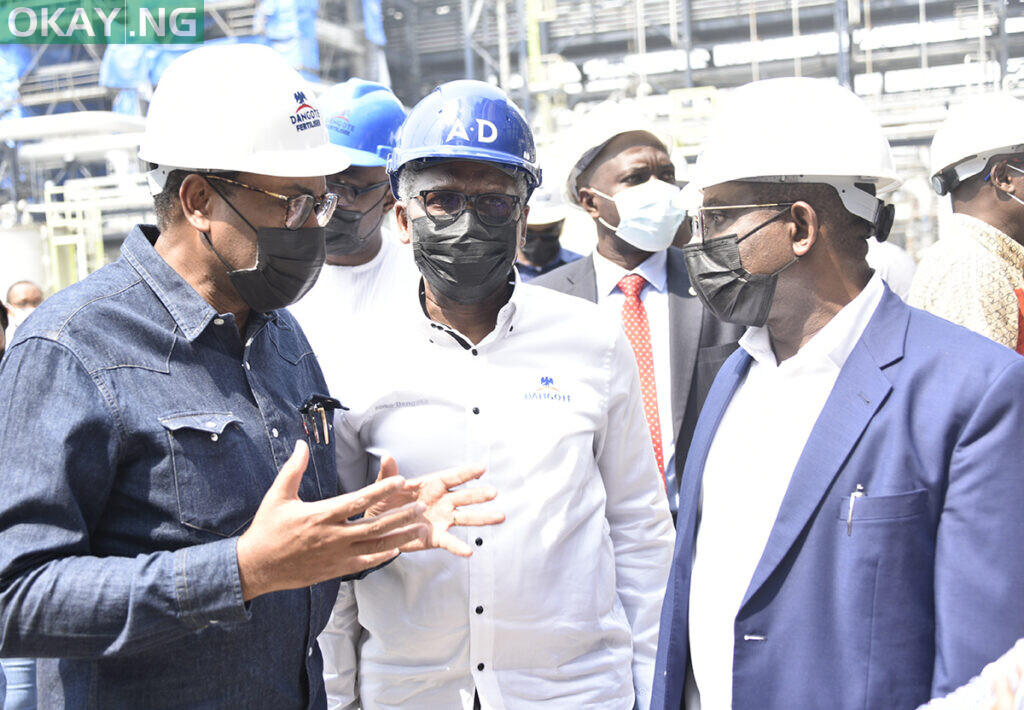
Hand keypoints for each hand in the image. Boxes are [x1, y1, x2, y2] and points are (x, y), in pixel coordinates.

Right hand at [236, 441, 428, 600]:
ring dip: (399, 536)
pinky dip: (383, 556)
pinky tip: (397, 549)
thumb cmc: (267, 529)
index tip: (400, 481)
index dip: (381, 490)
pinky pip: (365, 563)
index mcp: (320, 515)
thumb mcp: (278, 495)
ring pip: (375, 545)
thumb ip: (293, 468)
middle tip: (420, 506)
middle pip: (374, 525)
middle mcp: (332, 536)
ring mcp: (335, 555)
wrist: (256, 567)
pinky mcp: (335, 570)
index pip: (358, 500)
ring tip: (419, 527)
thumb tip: (301, 443)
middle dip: (400, 515)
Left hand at [367, 457, 504, 556]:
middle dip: (479, 494)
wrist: (377, 528)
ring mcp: (441, 520)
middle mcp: (441, 502)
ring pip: (465, 518)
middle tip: (493, 492)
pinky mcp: (435, 538)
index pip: (452, 477)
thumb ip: (388, 474)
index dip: (466, 473)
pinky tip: (469, 551)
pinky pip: (450, 542)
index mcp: (431, 485)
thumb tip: (387, 456)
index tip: (481, 468)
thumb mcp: (384, 487)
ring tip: (500, 517)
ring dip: (482, 518)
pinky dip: (459, 547)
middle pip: (464, 496)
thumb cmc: (384, 503)